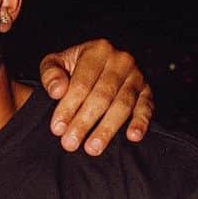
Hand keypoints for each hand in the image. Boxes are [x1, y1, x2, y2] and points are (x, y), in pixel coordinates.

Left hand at [39, 38, 153, 154]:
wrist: (97, 63)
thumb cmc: (73, 67)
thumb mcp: (56, 63)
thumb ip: (51, 74)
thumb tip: (57, 91)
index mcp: (97, 50)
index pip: (81, 83)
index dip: (68, 107)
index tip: (57, 128)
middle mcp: (120, 60)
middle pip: (102, 96)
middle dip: (84, 122)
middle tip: (70, 143)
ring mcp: (136, 76)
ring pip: (123, 104)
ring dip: (107, 128)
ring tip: (93, 148)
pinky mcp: (146, 90)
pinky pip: (146, 107)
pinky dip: (141, 122)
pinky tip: (133, 136)